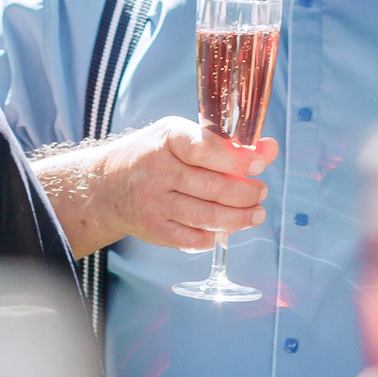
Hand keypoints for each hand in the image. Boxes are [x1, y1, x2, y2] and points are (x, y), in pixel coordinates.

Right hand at [89, 116, 279, 253]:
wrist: (108, 184)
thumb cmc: (156, 156)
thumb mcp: (184, 137)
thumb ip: (227, 144)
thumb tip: (269, 149)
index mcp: (168, 138)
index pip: (204, 148)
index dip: (236, 159)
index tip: (258, 166)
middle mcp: (157, 169)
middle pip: (212, 187)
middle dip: (246, 193)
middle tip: (261, 193)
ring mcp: (153, 201)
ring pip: (205, 216)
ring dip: (238, 218)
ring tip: (254, 214)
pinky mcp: (154, 228)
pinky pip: (191, 239)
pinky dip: (213, 237)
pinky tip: (223, 229)